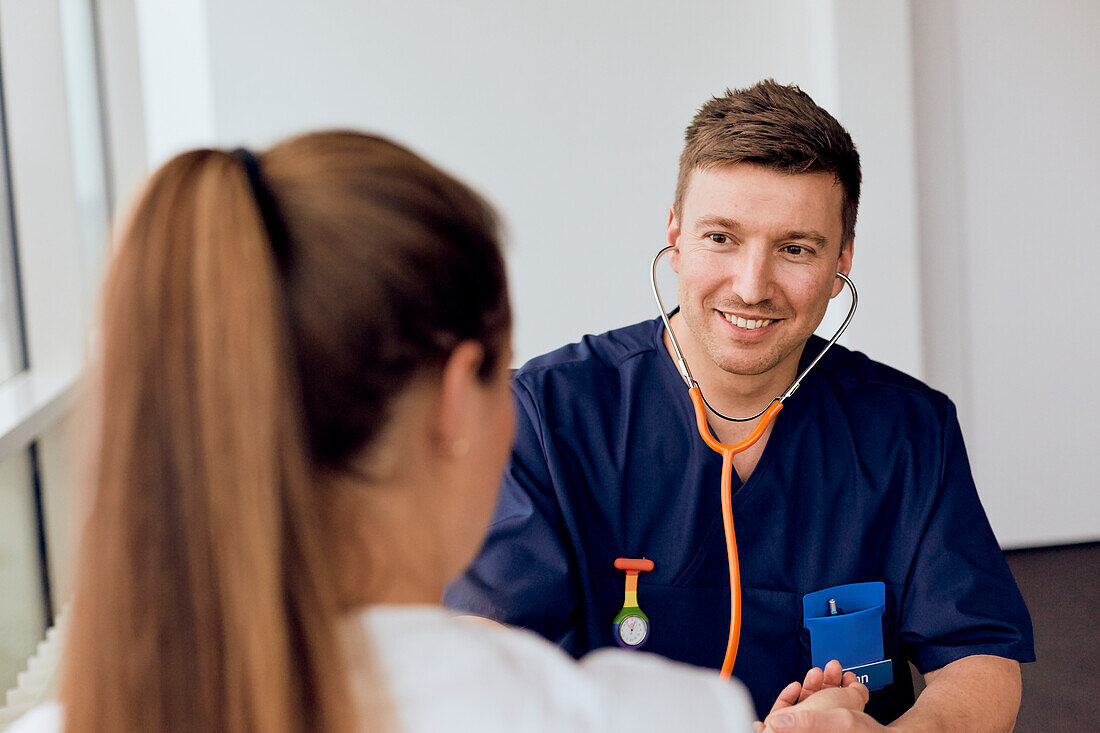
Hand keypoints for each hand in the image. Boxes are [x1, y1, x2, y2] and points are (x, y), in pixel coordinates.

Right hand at [751, 661, 869, 732]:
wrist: (801, 731)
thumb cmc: (831, 722)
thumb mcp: (852, 699)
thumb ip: (857, 690)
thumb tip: (857, 685)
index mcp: (841, 723)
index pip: (846, 706)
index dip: (847, 687)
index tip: (846, 676)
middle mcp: (823, 724)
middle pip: (825, 701)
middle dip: (828, 680)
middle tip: (832, 668)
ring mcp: (804, 724)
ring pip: (806, 702)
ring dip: (811, 683)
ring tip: (815, 673)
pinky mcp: (784, 723)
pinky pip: (784, 707)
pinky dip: (788, 694)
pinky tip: (795, 686)